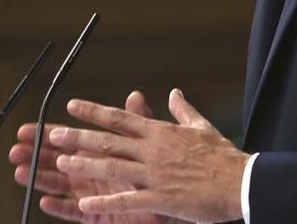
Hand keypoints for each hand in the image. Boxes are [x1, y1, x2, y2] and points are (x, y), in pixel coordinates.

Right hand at [9, 91, 186, 222]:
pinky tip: (45, 201)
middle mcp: (91, 173)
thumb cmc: (160, 173)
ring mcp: (92, 195)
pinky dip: (60, 207)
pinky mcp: (98, 216)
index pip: (69, 141)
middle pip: (57, 162)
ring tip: (20, 172)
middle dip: (35, 156)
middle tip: (15, 149)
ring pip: (60, 186)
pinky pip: (74, 212)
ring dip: (40, 179)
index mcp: (99, 153)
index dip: (47, 135)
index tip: (27, 129)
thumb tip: (136, 95)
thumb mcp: (151, 143)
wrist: (175, 203)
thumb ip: (140, 121)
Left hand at [51, 89, 246, 223]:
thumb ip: (183, 111)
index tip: (72, 105)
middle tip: (52, 133)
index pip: (120, 118)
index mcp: (161, 133)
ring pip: (112, 167)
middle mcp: (153, 151)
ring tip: (61, 161)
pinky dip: (104, 201)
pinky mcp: (161, 199)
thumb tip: (174, 93)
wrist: (243, 183)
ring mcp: (155, 175)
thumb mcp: (202, 127)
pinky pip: (126, 200)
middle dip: (78, 135)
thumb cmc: (224, 156)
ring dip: (85, 163)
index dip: (93, 111)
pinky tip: (83, 202)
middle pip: (109, 140)